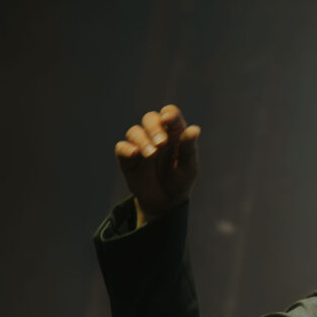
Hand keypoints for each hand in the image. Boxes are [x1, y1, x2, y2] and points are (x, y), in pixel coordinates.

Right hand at [115, 102, 200, 222]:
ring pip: (135, 131)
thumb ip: (189, 148)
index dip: (169, 114)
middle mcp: (155, 135)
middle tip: (161, 143)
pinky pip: (121, 147)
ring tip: (152, 154)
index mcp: (173, 133)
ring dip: (142, 140)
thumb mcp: (189, 167)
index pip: (170, 114)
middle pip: (150, 118)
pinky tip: (135, 154)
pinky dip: (127, 148)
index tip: (168, 120)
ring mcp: (140, 145)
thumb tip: (194, 129)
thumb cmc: (180, 180)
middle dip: (154, 127)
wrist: (165, 203)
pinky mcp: (127, 158)